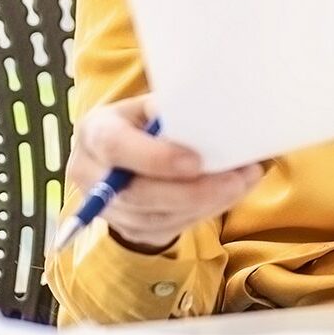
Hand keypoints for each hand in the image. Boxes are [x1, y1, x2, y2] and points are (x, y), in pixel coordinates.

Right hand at [65, 93, 263, 254]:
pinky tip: (228, 196)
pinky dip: (202, 213)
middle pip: (137, 195)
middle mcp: (92, 174)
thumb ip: (170, 109)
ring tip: (242, 184)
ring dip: (204, 204)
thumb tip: (209, 113)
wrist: (122, 157)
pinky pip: (167, 228)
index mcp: (95, 132)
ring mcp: (108, 207)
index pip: (116, 147)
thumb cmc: (141, 123)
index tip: (196, 162)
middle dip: (191, 192)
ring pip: (155, 217)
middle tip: (235, 180)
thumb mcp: (149, 106)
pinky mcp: (129, 228)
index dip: (155, 158)